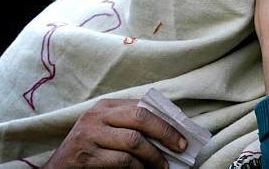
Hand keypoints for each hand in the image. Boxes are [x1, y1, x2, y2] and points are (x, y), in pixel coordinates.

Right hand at [43, 98, 186, 167]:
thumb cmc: (88, 151)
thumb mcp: (105, 132)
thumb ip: (127, 126)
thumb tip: (166, 134)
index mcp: (105, 106)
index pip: (141, 105)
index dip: (164, 119)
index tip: (181, 133)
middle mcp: (97, 115)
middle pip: (140, 117)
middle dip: (165, 132)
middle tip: (181, 148)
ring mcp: (90, 135)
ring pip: (134, 141)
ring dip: (154, 157)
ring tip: (163, 167)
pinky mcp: (86, 156)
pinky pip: (122, 161)